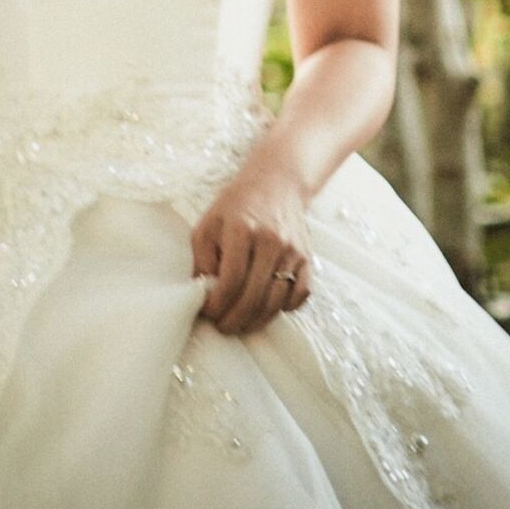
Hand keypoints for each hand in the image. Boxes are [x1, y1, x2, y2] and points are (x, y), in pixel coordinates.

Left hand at [191, 157, 312, 335]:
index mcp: (242, 230)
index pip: (230, 282)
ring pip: (276, 301)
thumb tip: (202, 294)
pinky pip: (299, 295)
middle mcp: (271, 241)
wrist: (277, 182)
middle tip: (222, 327)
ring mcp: (292, 250)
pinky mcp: (307, 257)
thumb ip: (202, 259)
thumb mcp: (209, 223)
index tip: (208, 313)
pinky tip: (267, 307)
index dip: (217, 306)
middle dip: (234, 320)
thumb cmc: (237, 205)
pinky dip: (284, 308)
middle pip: (253, 297)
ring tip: (241, 324)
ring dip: (257, 321)